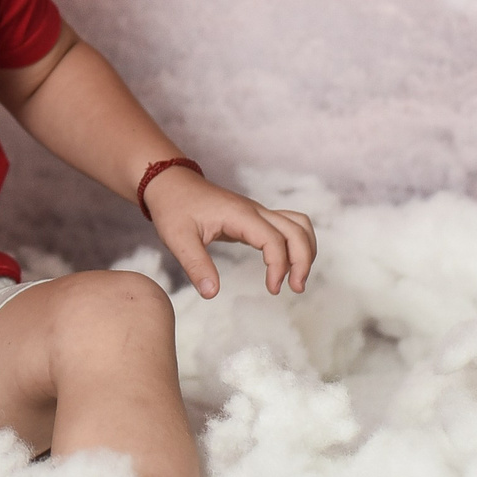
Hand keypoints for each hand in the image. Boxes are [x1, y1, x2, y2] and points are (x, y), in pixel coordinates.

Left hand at [144, 167, 315, 298]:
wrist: (170, 183)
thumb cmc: (173, 207)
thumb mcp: (178, 238)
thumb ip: (195, 265)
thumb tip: (211, 293)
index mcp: (240, 214)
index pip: (274, 240)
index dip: (279, 266)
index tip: (272, 289)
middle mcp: (255, 211)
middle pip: (297, 230)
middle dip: (303, 260)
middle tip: (295, 288)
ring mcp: (257, 212)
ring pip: (298, 225)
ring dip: (305, 250)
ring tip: (297, 279)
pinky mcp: (255, 218)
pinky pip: (287, 227)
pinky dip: (295, 245)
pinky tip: (285, 266)